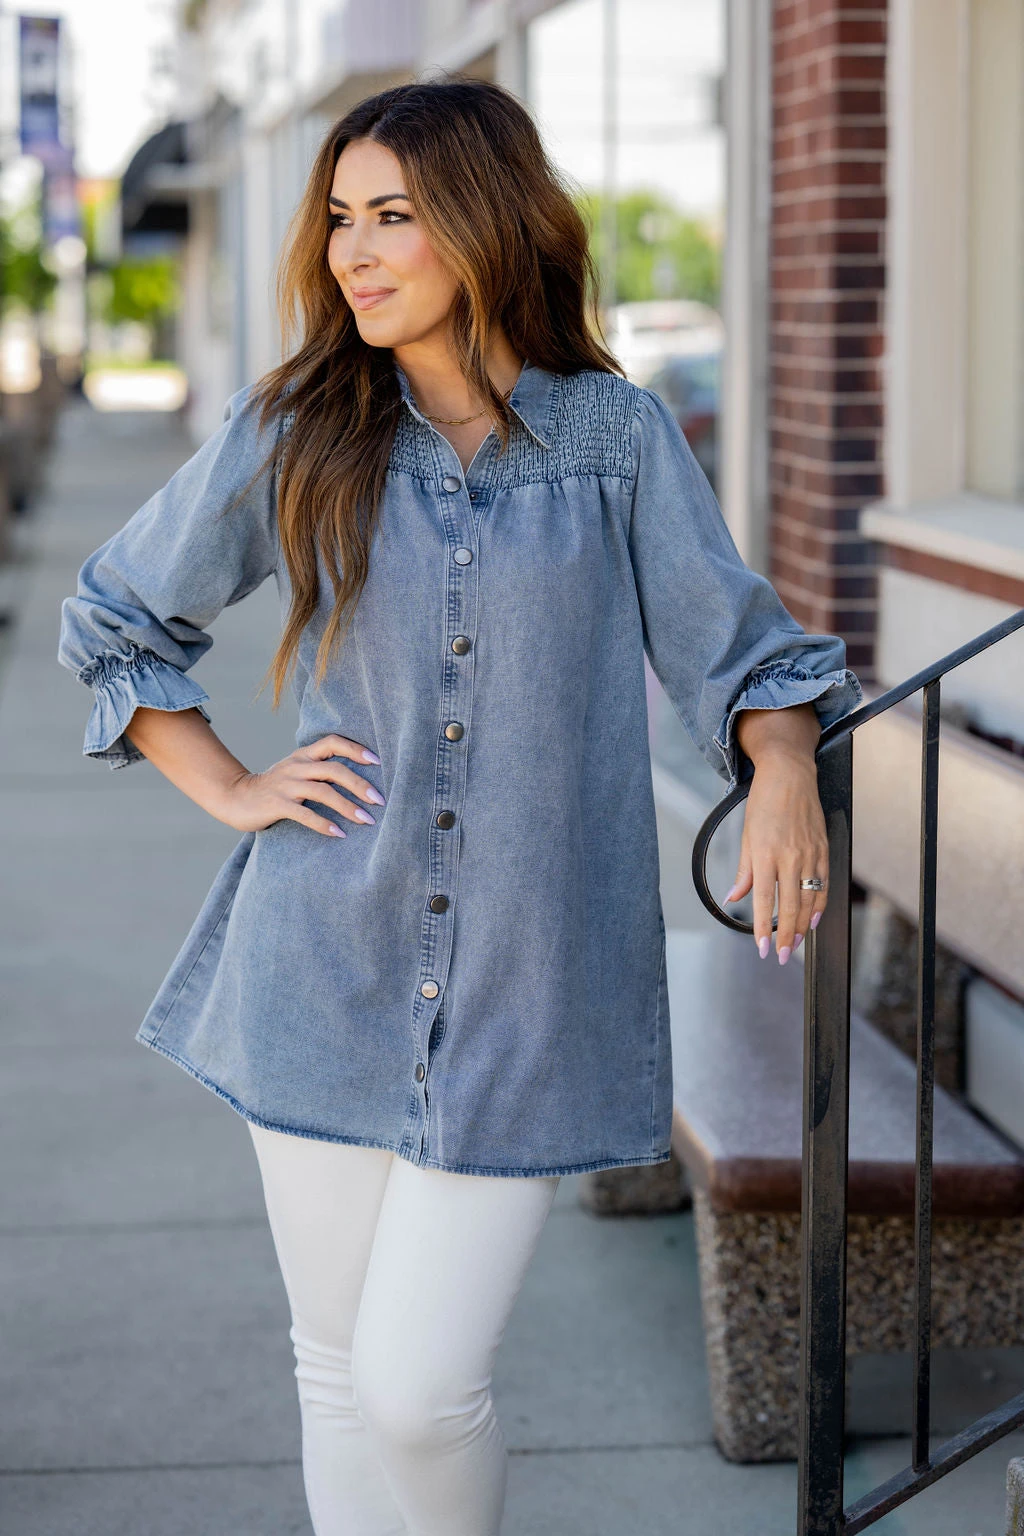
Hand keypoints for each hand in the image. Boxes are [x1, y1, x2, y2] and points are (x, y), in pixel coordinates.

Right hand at [218, 733, 384, 837]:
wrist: (235, 798)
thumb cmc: (274, 788)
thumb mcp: (296, 771)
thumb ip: (319, 770)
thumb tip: (358, 780)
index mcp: (303, 755)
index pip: (333, 742)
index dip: (356, 749)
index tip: (377, 762)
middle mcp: (296, 766)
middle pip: (334, 769)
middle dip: (360, 785)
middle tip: (380, 801)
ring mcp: (286, 785)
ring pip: (323, 792)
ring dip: (348, 807)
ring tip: (366, 820)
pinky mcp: (276, 805)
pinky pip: (305, 814)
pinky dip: (324, 824)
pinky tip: (339, 834)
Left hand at [723, 750, 827, 962]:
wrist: (789, 775)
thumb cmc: (764, 804)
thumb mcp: (746, 837)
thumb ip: (744, 872)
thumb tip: (733, 898)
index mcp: (765, 853)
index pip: (764, 900)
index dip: (764, 928)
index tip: (763, 948)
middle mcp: (789, 856)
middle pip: (790, 906)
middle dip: (787, 936)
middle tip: (782, 956)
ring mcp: (810, 853)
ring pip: (809, 899)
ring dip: (803, 926)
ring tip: (796, 944)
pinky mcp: (823, 849)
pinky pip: (824, 883)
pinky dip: (820, 904)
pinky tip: (814, 919)